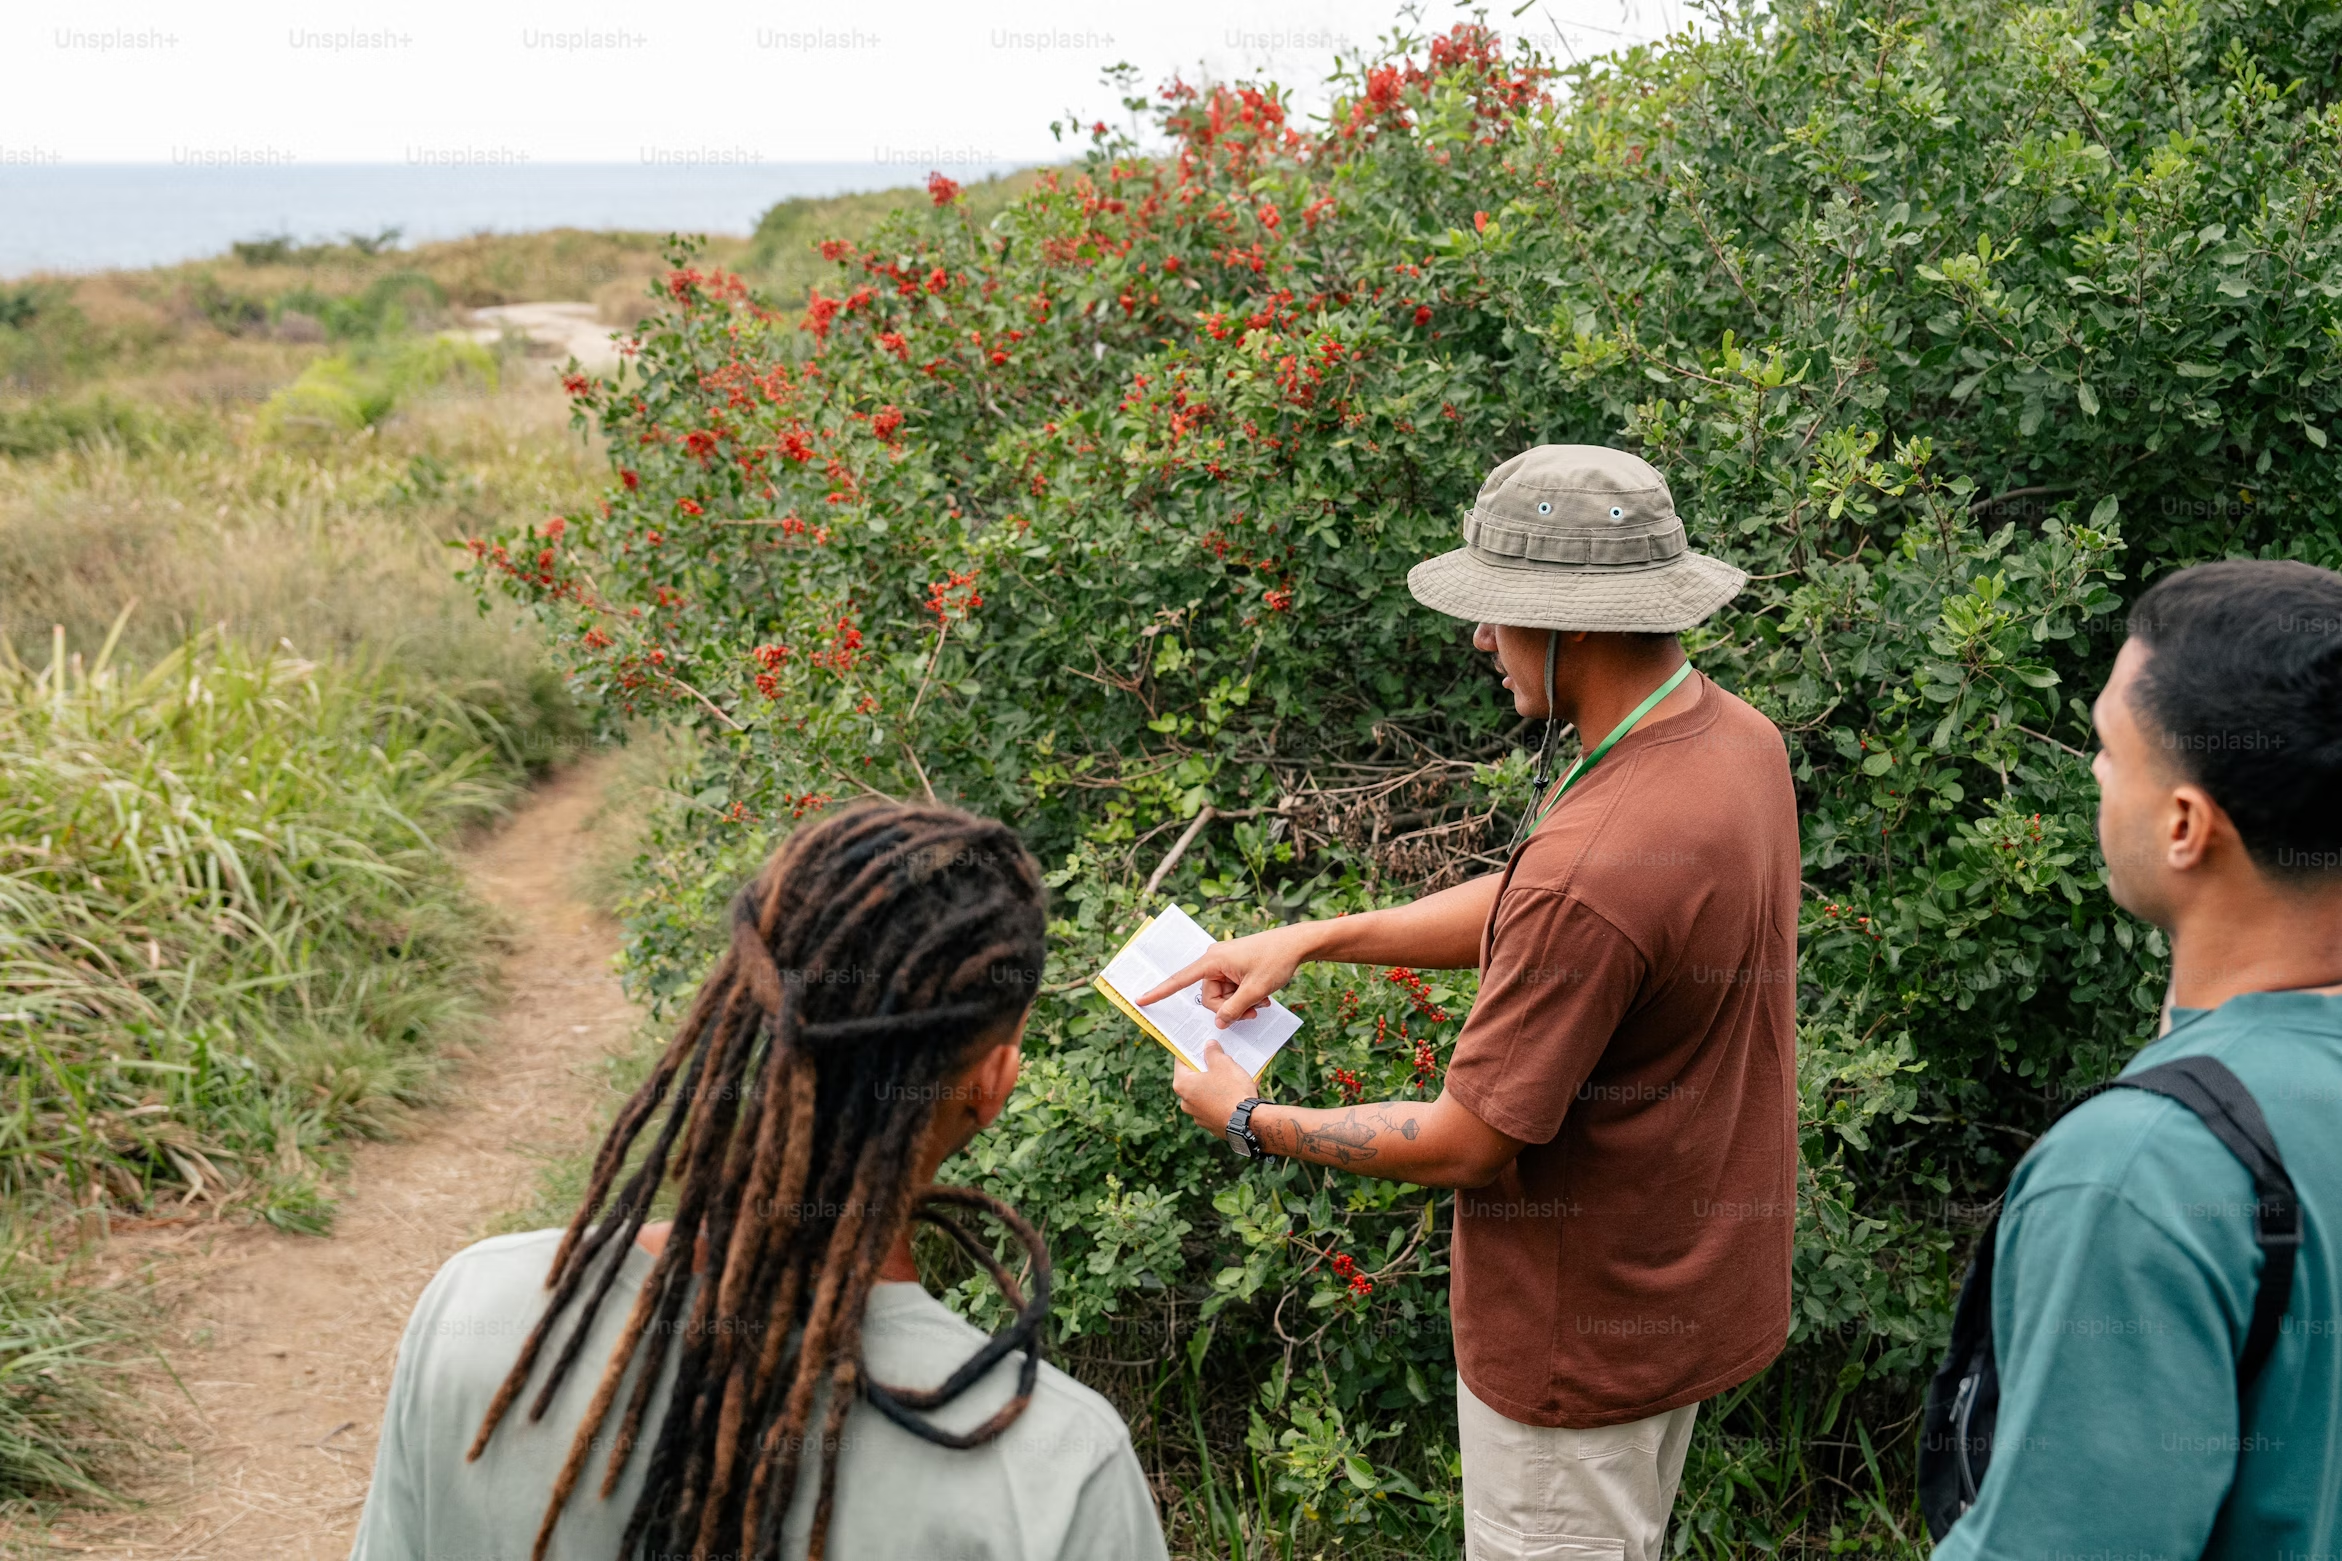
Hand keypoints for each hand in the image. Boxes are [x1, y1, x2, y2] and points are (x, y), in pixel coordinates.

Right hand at [1136, 923, 1315, 1027]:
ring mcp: (1225, 963)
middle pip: (1210, 996)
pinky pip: (1232, 988)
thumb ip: (1233, 1010)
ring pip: (1223, 996)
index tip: (1141, 1000)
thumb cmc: (1276, 960)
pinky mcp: (1235, 966)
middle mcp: (1215, 960)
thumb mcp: (1255, 991)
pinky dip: (1245, 996)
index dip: (1160, 992)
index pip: (1180, 979)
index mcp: (1213, 960)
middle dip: (1230, 1008)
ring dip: (1241, 1003)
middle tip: (1254, 1012)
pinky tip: (1263, 997)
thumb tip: (1218, 1022)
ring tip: (1262, 1002)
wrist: (1297, 944)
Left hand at [1170, 1039, 1260, 1139]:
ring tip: (1234, 1073)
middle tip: (1220, 1057)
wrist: (1249, 1122)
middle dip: (1207, 1067)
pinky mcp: (1212, 1124)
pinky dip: (1225, 1097)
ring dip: (1217, 1082)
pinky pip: (1216, 1105)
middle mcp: (1186, 1102)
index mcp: (1183, 1085)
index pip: (1181, 1061)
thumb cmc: (1232, 1091)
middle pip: (1194, 1077)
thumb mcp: (1223, 1064)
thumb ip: (1213, 1052)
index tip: (1199, 1043)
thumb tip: (1209, 1046)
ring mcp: (1198, 1115)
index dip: (1192, 1050)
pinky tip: (1239, 1090)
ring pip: (1206, 1092)